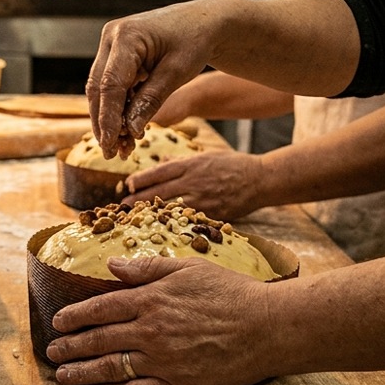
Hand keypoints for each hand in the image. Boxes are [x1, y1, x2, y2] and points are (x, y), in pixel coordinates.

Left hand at [45, 256, 275, 384]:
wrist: (269, 327)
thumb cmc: (232, 293)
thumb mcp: (188, 268)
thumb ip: (146, 267)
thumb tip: (111, 265)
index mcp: (150, 300)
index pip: (100, 308)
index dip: (75, 316)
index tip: (57, 322)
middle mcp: (151, 331)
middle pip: (99, 340)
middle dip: (70, 346)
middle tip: (52, 352)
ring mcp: (163, 361)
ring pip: (112, 368)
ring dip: (82, 373)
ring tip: (64, 376)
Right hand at [86, 2, 216, 156]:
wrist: (203, 22)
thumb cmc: (195, 41)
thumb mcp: (177, 72)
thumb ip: (152, 100)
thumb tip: (130, 129)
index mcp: (127, 36)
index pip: (110, 84)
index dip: (108, 118)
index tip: (109, 145)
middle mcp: (111, 37)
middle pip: (98, 88)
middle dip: (104, 123)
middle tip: (111, 153)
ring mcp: (111, 45)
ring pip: (100, 89)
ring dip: (110, 118)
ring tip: (122, 147)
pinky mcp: (115, 55)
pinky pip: (111, 86)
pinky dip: (118, 108)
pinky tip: (127, 129)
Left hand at [122, 151, 265, 220]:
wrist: (261, 180)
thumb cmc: (233, 165)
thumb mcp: (206, 156)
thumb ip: (182, 161)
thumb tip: (162, 161)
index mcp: (191, 166)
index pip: (158, 173)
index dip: (140, 180)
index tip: (127, 185)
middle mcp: (193, 183)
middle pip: (158, 192)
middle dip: (138, 200)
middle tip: (122, 207)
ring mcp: (202, 200)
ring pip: (169, 209)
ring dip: (150, 214)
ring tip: (135, 219)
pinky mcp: (211, 215)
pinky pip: (187, 221)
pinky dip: (172, 224)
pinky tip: (161, 228)